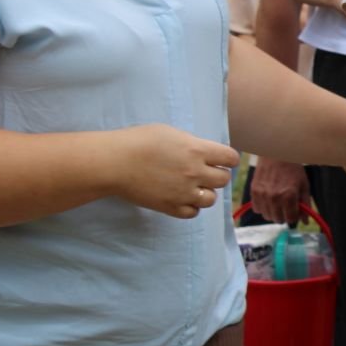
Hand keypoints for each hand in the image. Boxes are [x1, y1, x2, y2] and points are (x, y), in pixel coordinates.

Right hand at [112, 123, 239, 218]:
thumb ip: (191, 144)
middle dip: (217, 175)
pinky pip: (193, 213)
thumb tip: (204, 152)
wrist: (114, 162)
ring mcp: (183, 192)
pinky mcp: (170, 207)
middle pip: (223, 180)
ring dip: (205, 192)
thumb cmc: (138, 141)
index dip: (227, 159)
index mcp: (197, 150)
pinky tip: (182, 198)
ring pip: (211, 199)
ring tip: (192, 186)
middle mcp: (195, 172)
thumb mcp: (170, 133)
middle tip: (205, 172)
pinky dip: (191, 206)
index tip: (222, 160)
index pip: (230, 158)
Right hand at [250, 156, 310, 224]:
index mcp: (289, 196)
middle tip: (286, 206)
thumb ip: (305, 204)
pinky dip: (263, 207)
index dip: (294, 217)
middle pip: (278, 220)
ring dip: (273, 212)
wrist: (276, 153)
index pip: (291, 219)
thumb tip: (305, 222)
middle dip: (284, 215)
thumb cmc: (293, 169)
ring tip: (277, 201)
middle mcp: (274, 197)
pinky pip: (257, 209)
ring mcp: (262, 195)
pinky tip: (268, 199)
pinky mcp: (254, 191)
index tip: (295, 211)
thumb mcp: (304, 185)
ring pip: (267, 216)